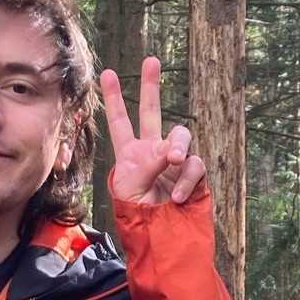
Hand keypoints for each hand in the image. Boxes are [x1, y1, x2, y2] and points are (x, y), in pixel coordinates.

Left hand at [100, 57, 206, 205]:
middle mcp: (152, 151)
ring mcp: (174, 160)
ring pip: (180, 136)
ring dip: (176, 145)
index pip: (120, 122)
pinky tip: (175, 195)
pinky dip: (185, 178)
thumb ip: (146, 163)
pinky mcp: (194, 173)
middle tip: (151, 61)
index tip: (106, 73)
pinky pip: (194, 164)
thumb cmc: (139, 215)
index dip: (113, 98)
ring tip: (171, 161)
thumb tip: (168, 150)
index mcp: (129, 154)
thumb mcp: (131, 187)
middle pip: (152, 113)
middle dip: (151, 86)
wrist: (162, 238)